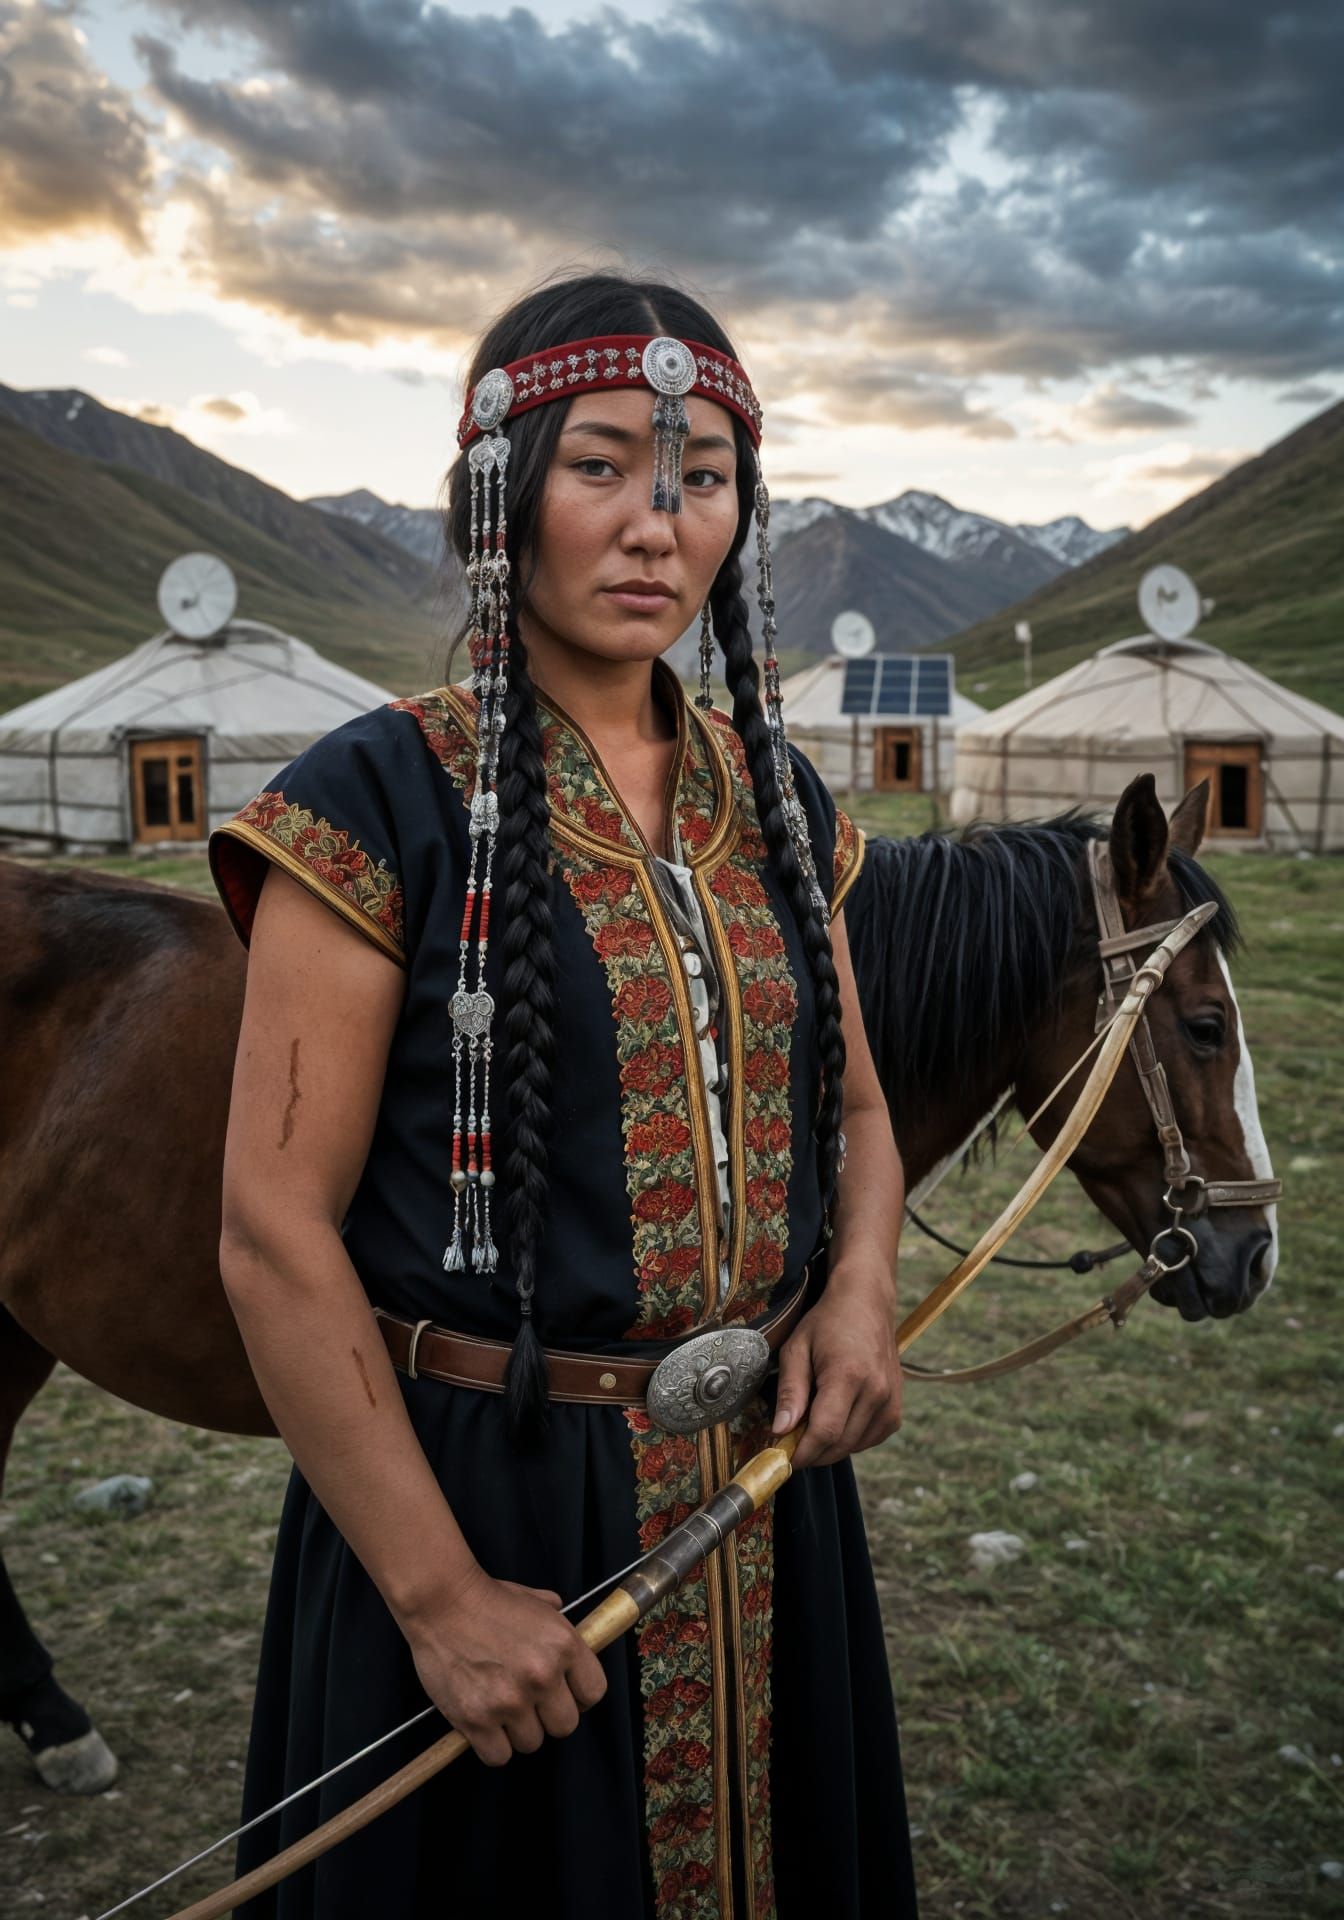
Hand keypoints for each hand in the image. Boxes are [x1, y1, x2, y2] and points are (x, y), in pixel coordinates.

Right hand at [401, 1565, 607, 1766]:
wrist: (440, 1599)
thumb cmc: (485, 1598)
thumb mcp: (532, 1601)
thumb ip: (552, 1615)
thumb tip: (560, 1610)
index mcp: (563, 1645)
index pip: (593, 1692)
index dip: (578, 1696)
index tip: (563, 1693)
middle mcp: (542, 1676)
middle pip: (565, 1725)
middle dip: (548, 1716)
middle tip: (528, 1702)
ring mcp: (510, 1700)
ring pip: (531, 1742)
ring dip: (517, 1730)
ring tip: (499, 1705)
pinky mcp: (477, 1719)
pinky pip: (499, 1755)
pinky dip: (491, 1745)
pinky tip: (483, 1722)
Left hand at [770, 1263, 902, 1469]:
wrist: (866, 1302)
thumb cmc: (827, 1322)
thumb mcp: (797, 1348)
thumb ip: (790, 1391)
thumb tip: (780, 1430)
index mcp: (849, 1375)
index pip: (825, 1431)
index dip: (802, 1451)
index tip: (782, 1456)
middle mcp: (876, 1391)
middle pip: (839, 1444)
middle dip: (811, 1452)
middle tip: (790, 1442)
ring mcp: (891, 1402)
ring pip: (853, 1446)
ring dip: (829, 1446)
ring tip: (811, 1424)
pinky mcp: (896, 1410)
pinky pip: (869, 1440)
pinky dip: (849, 1439)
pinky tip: (836, 1419)